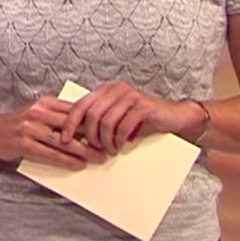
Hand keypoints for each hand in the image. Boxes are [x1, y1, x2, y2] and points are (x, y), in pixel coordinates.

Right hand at [0, 96, 108, 170]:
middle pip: (72, 125)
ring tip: (98, 158)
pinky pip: (51, 154)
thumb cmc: (18, 125)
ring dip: (84, 151)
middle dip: (93, 136)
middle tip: (110, 146)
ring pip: (64, 141)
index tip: (109, 128)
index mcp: (45, 102)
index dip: (94, 120)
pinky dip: (67, 160)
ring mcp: (30, 128)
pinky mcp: (24, 144)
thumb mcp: (37, 113)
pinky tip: (78, 165)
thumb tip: (87, 125)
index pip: (75, 109)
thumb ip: (58, 116)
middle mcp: (38, 112)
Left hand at [59, 82, 201, 153]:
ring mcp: (130, 96)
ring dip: (105, 141)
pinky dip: (118, 140)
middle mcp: (116, 89)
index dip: (70, 123)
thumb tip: (73, 138)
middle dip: (89, 136)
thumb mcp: (116, 119)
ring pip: (106, 122)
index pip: (80, 105)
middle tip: (94, 150)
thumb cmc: (143, 121)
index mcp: (106, 90)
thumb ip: (98, 122)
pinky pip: (122, 126)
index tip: (64, 140)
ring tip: (109, 151)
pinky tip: (120, 147)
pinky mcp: (143, 106)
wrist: (175, 117)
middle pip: (91, 115)